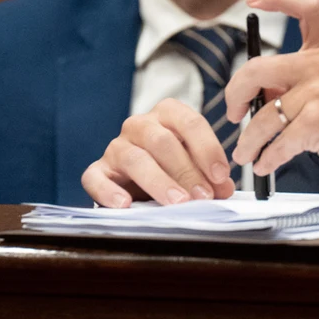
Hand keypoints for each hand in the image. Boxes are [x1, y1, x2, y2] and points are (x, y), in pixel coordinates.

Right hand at [81, 97, 238, 207]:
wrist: (133, 180)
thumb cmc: (170, 167)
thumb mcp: (193, 166)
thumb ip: (209, 175)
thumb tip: (223, 189)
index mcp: (167, 114)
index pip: (190, 123)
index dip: (208, 149)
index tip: (220, 176)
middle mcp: (139, 125)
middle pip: (163, 142)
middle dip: (186, 171)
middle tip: (203, 197)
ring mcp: (116, 147)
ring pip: (135, 159)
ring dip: (159, 182)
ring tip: (177, 202)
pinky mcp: (98, 171)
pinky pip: (96, 178)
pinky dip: (109, 191)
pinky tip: (125, 204)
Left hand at [225, 0, 318, 193]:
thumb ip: (302, 81)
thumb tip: (259, 95)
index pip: (307, 6)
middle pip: (257, 68)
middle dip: (234, 94)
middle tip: (233, 113)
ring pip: (263, 116)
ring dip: (249, 142)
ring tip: (247, 155)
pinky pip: (277, 143)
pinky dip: (267, 159)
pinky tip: (267, 165)